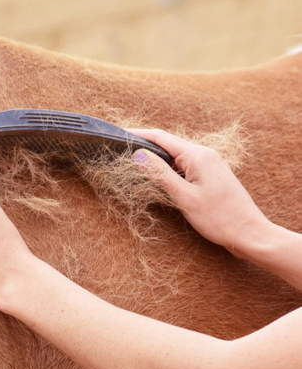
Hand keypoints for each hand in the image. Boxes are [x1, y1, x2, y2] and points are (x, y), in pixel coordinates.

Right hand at [127, 128, 268, 252]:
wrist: (249, 233)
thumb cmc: (218, 218)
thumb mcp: (185, 196)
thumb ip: (160, 174)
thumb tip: (138, 155)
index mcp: (198, 155)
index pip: (161, 137)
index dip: (139, 135)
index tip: (119, 136)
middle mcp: (205, 154)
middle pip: (168, 144)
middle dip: (146, 146)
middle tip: (123, 151)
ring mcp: (209, 164)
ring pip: (176, 155)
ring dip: (157, 158)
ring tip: (136, 163)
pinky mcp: (211, 175)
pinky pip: (185, 165)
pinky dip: (169, 168)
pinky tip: (160, 177)